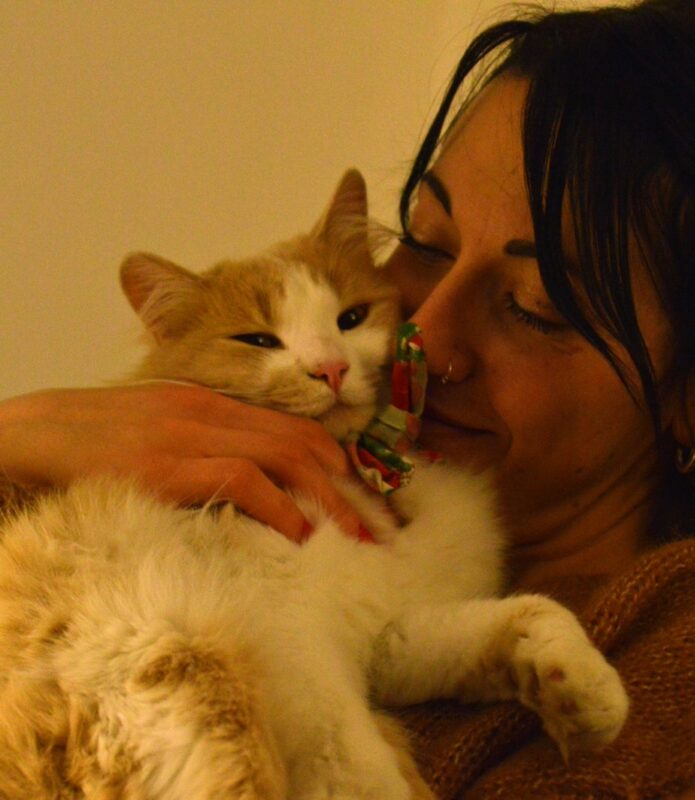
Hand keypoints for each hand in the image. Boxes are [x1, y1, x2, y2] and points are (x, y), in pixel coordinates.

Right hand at [0, 382, 362, 541]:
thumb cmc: (90, 443)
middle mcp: (208, 413)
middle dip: (347, 484)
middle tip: (376, 524)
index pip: (291, 426)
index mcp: (208, 404)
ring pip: (284, 457)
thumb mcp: (156, 435)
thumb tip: (247, 486)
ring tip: (356, 536)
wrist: (25, 436)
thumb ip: (201, 449)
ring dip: (328, 500)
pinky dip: (280, 509)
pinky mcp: (165, 466)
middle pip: (300, 442)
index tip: (359, 494)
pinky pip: (241, 482)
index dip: (334, 459)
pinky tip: (300, 536)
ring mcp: (189, 436)